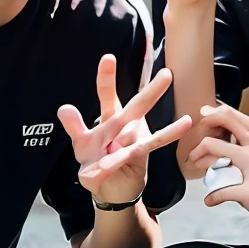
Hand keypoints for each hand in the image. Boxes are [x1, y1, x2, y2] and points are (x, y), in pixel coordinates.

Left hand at [58, 56, 190, 207]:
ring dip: (159, 108)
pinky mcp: (140, 154)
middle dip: (150, 90)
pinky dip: (167, 134)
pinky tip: (184, 124)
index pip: (108, 97)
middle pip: (136, 105)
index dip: (107, 78)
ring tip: (178, 103)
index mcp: (109, 120)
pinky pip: (152, 145)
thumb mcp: (81, 145)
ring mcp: (134, 139)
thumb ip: (75, 127)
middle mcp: (125, 126)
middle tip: (166, 73)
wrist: (107, 190)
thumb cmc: (96, 164)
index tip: (108, 58)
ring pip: (147, 122)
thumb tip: (65, 107)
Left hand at [188, 103, 248, 236]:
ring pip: (215, 153)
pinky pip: (220, 190)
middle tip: (194, 151)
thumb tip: (224, 137)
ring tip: (200, 172)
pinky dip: (212, 196)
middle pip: (220, 126)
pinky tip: (211, 199)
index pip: (230, 114)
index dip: (209, 116)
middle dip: (200, 137)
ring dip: (200, 162)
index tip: (200, 124)